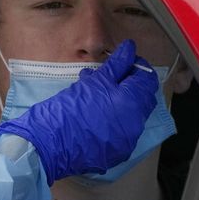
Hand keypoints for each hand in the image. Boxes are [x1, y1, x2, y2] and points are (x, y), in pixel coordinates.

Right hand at [0, 39, 157, 184]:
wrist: (50, 143)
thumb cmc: (69, 107)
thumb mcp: (93, 82)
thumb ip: (116, 65)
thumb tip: (130, 48)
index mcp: (132, 103)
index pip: (148, 80)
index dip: (137, 67)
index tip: (123, 61)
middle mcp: (136, 124)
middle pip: (144, 98)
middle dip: (130, 84)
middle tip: (110, 75)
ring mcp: (128, 140)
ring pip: (132, 114)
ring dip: (121, 100)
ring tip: (97, 93)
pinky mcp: (117, 151)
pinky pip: (123, 129)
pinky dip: (114, 117)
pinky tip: (95, 113)